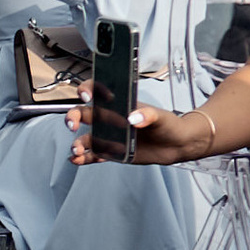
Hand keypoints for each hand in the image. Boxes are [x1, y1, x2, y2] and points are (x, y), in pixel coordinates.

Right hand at [69, 100, 206, 166]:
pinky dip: (83, 158)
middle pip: (84, 114)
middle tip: (73, 124)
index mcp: (120, 105)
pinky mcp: (112, 152)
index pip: (97, 92)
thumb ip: (148, 115)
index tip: (85, 96)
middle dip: (73, 116)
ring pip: (86, 137)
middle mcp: (110, 119)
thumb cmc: (169, 126)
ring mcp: (109, 136)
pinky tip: (76, 160)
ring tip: (77, 150)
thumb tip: (134, 117)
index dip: (87, 90)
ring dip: (77, 143)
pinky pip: (93, 154)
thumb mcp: (161, 117)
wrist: (177, 146)